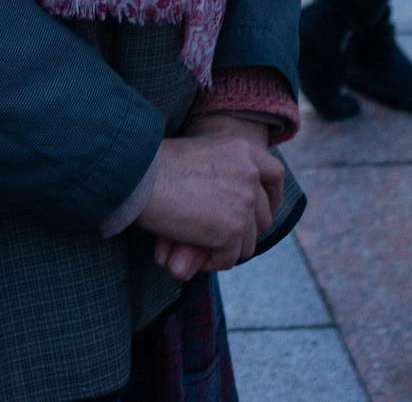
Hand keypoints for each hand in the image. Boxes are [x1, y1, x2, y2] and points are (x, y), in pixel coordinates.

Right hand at [135, 125, 282, 280]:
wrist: (136, 175)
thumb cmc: (152, 164)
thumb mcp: (196, 156)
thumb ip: (220, 175)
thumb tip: (229, 208)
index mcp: (242, 149)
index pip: (274, 174)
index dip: (272, 197)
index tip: (263, 210)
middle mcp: (249, 174)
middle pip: (264, 215)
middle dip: (245, 231)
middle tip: (220, 239)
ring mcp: (244, 202)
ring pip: (247, 242)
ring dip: (223, 248)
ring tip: (195, 247)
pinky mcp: (231, 230)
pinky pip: (228, 258)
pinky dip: (209, 262)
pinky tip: (187, 254)